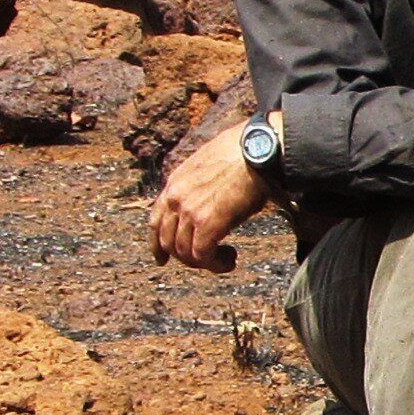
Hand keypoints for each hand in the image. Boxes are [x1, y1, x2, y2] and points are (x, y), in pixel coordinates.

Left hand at [147, 126, 270, 270]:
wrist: (258, 149)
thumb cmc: (245, 154)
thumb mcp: (211, 166)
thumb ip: (202, 185)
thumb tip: (213, 198)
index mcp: (175, 182)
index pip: (155, 220)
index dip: (157, 244)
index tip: (163, 258)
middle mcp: (176, 198)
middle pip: (167, 241)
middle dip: (185, 258)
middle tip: (206, 262)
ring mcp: (189, 211)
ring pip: (184, 252)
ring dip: (205, 263)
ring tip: (226, 259)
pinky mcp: (207, 223)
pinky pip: (203, 256)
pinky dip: (215, 265)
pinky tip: (229, 262)